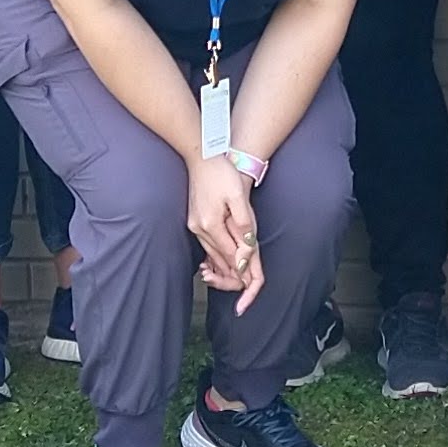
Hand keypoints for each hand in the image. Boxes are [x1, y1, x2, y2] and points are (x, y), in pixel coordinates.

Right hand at [189, 153, 263, 312]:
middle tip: (249, 291)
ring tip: (239, 282)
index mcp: (210, 224)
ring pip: (213, 254)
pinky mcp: (194, 221)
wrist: (201, 155)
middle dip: (235, 275)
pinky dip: (217, 256)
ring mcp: (194, 225)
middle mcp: (199, 229)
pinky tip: (223, 263)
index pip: (231, 256)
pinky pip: (208, 245)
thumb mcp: (238, 197)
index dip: (244, 271)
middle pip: (220, 260)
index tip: (253, 286)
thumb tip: (246, 251)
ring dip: (226, 267)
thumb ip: (243, 225)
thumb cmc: (222, 172)